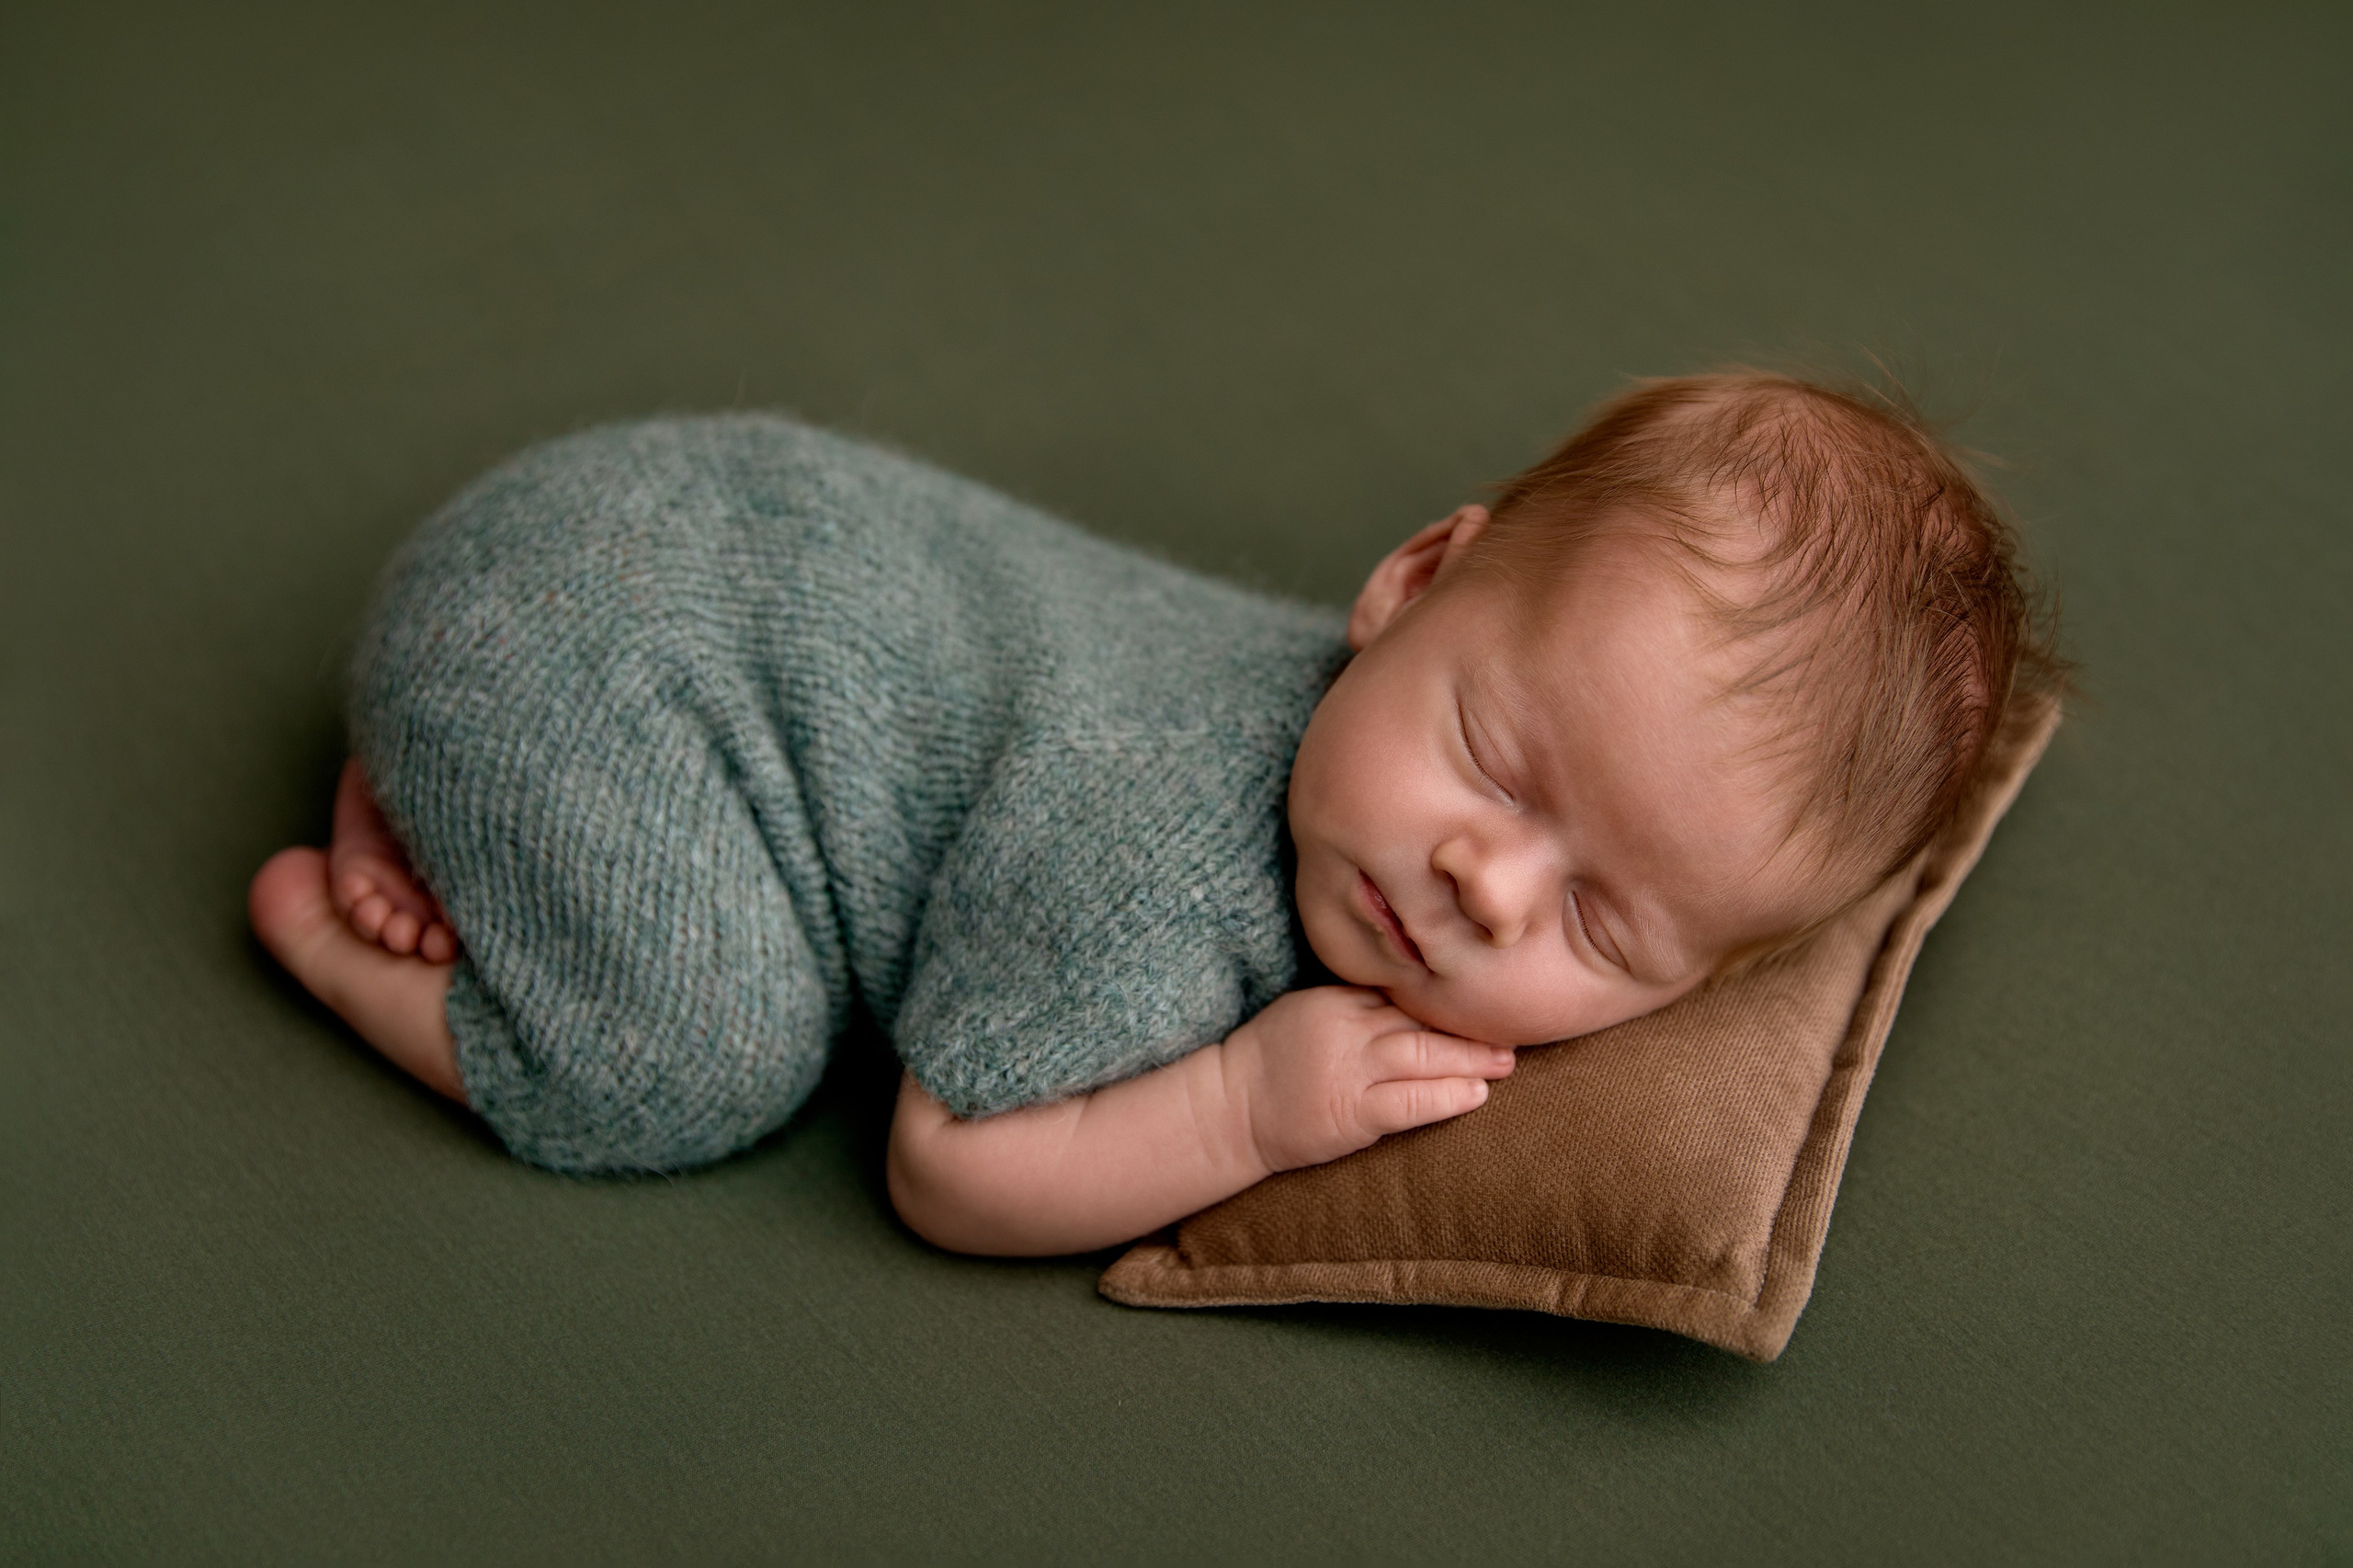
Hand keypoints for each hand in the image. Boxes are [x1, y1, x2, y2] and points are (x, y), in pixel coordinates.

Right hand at [1222, 986, 1514, 1173]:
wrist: (1229, 1108)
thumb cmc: (1270, 1061)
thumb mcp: (1309, 1010)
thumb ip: (1356, 1002)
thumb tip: (1414, 996)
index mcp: (1337, 999)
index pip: (1403, 992)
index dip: (1447, 995)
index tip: (1485, 994)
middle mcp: (1345, 1028)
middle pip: (1421, 1020)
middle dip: (1470, 1026)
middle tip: (1513, 1028)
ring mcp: (1348, 1071)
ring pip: (1421, 1056)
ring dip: (1469, 1059)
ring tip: (1505, 1061)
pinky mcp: (1350, 1114)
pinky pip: (1407, 1102)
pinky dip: (1445, 1097)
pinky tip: (1475, 1095)